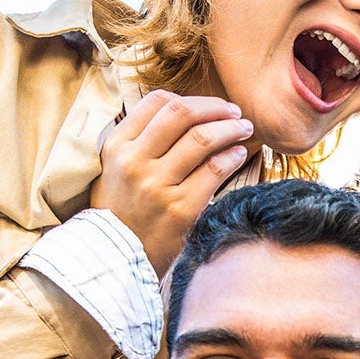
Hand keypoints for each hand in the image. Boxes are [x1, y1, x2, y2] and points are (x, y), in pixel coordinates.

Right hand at [89, 89, 252, 271]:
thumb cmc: (123, 211)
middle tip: (235, 113)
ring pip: (202, 138)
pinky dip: (232, 156)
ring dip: (231, 129)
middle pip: (182, 114)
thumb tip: (183, 108)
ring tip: (244, 129)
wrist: (117, 259)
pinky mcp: (180, 209)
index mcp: (117, 146)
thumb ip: (140, 139)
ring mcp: (157, 186)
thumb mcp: (115, 168)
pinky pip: (214, 170)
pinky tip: (239, 154)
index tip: (210, 106)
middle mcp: (134, 161)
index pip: (157, 102)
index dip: (191, 99)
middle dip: (216, 108)